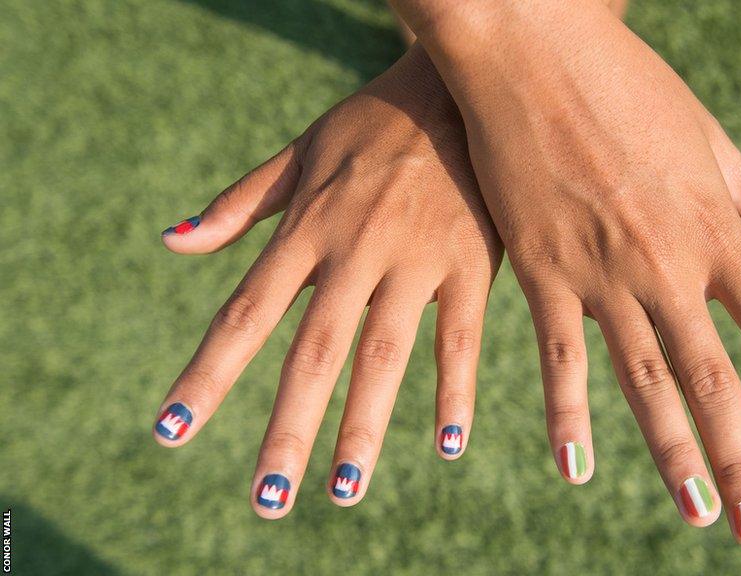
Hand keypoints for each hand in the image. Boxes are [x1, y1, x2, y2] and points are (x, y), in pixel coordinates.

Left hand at [152, 45, 501, 517]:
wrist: (457, 84)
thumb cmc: (373, 123)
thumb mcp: (298, 152)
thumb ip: (240, 204)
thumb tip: (173, 243)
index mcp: (306, 228)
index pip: (245, 314)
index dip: (208, 375)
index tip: (172, 431)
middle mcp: (352, 249)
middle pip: (311, 351)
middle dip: (287, 429)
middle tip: (267, 501)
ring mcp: (414, 257)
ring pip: (381, 353)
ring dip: (363, 425)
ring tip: (343, 490)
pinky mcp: (470, 260)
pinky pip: (458, 334)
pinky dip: (453, 391)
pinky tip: (447, 446)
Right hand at [396, 0, 740, 545]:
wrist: (535, 50)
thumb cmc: (625, 82)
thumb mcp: (705, 134)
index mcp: (716, 232)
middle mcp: (668, 266)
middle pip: (717, 383)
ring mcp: (603, 273)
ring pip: (647, 385)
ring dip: (674, 457)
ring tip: (699, 514)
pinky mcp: (543, 270)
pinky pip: (562, 357)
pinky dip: (569, 417)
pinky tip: (577, 470)